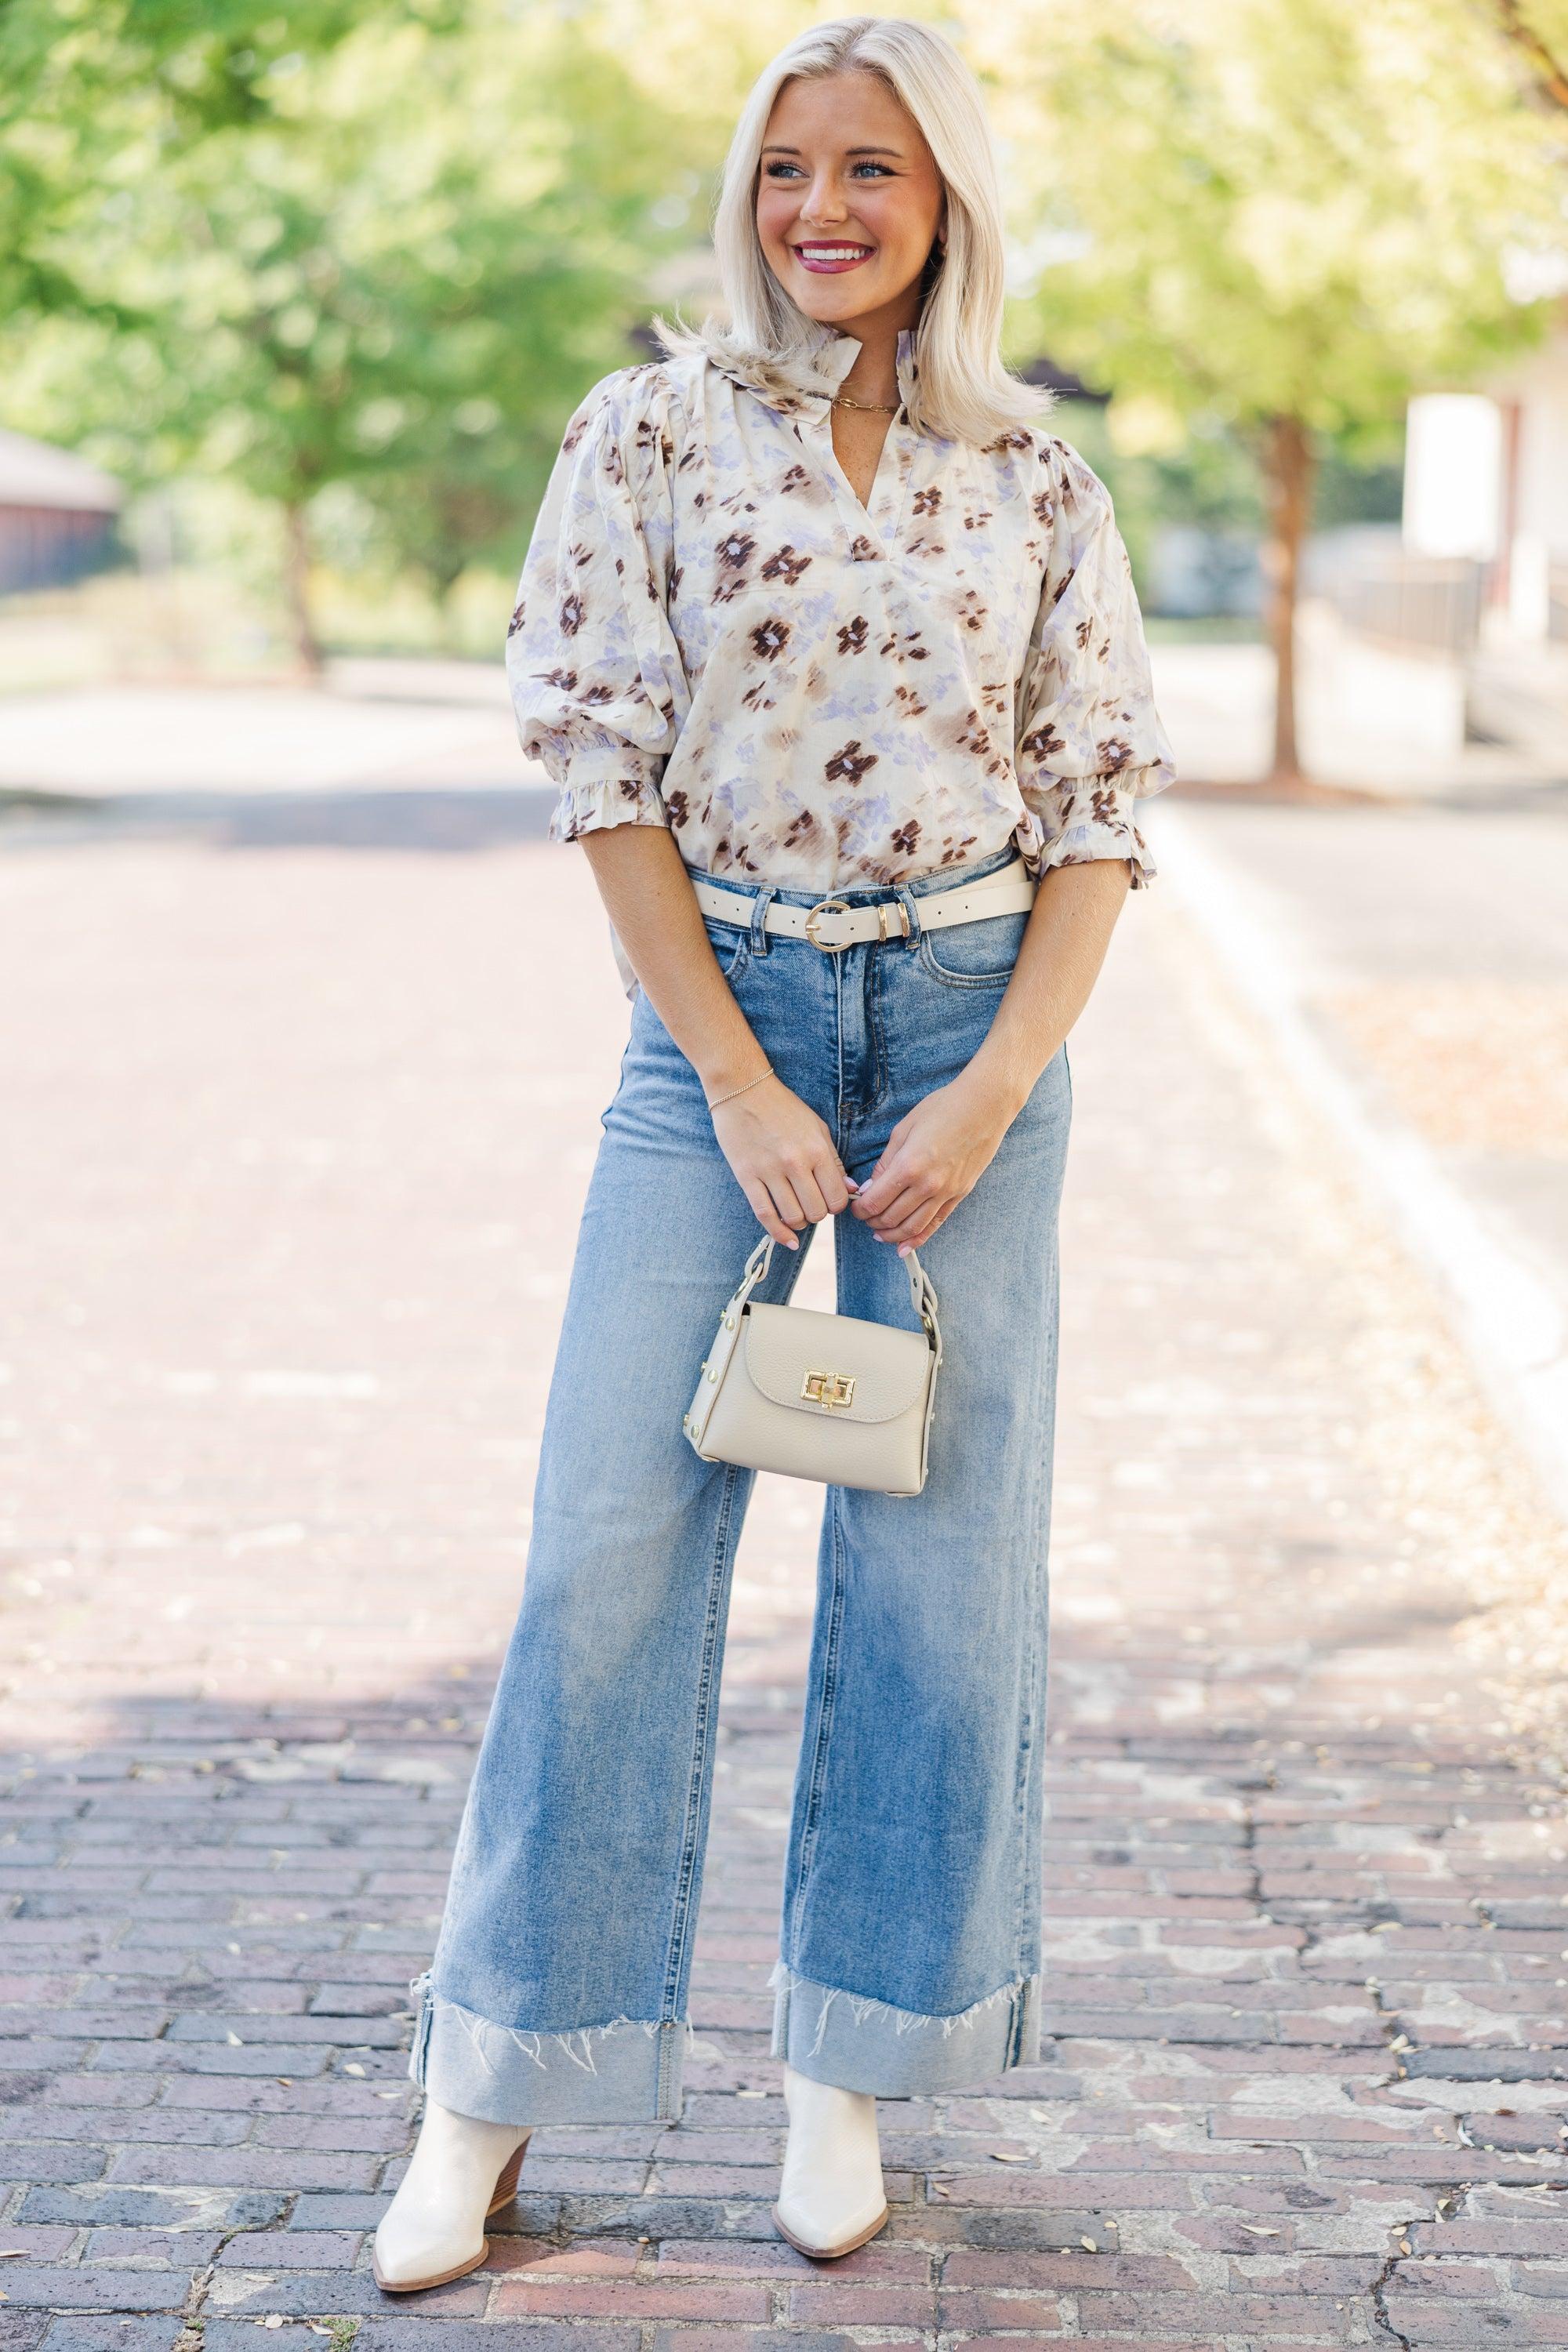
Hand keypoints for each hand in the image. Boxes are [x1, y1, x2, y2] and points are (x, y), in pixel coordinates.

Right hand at [710, 1075, 854, 1249]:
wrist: (742, 1090)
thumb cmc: (783, 1108)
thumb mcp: (817, 1128)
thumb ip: (833, 1161)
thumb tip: (850, 1189)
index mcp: (817, 1150)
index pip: (837, 1197)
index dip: (838, 1205)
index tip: (831, 1200)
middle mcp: (795, 1164)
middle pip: (817, 1212)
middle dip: (819, 1214)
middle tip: (813, 1204)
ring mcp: (769, 1172)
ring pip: (793, 1217)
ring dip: (799, 1222)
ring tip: (798, 1212)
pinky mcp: (747, 1177)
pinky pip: (765, 1215)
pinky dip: (778, 1233)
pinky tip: (787, 1240)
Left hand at [849, 1065, 1017, 1251]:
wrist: (984, 1106)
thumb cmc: (943, 1109)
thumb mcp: (903, 1129)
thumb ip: (886, 1162)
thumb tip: (871, 1187)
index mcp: (908, 1165)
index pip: (875, 1201)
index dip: (860, 1209)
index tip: (855, 1207)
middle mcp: (927, 1184)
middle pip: (891, 1218)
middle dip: (872, 1222)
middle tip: (865, 1218)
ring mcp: (946, 1192)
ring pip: (912, 1227)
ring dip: (892, 1235)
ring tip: (880, 1234)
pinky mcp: (960, 1194)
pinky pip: (936, 1224)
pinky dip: (918, 1239)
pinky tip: (905, 1247)